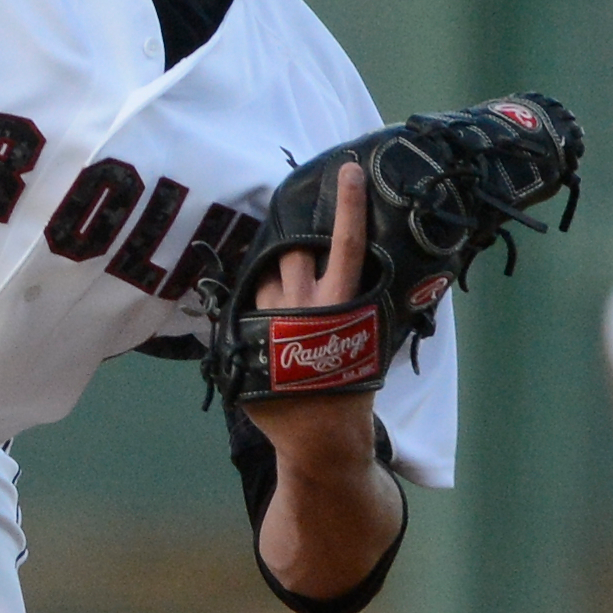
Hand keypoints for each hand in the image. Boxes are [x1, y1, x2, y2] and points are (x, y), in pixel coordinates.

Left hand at [243, 162, 376, 464]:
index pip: (346, 243)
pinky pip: (248, 304)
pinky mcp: (248, 336)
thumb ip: (353, 306)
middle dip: (293, 239)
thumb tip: (348, 274)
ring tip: (288, 302)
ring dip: (274, 277)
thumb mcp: (365, 345)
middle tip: (296, 234)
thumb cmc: (350, 392)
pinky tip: (268, 323)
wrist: (321, 442)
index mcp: (340, 304)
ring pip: (265, 276)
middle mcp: (302, 304)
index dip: (349, 205)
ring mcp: (270, 318)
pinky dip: (258, 304)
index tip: (347, 170)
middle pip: (291, 250)